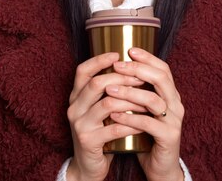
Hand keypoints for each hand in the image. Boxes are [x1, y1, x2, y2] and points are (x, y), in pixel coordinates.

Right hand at [66, 52, 146, 180]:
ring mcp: (79, 124)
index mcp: (76, 96)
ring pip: (108, 104)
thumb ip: (106, 91)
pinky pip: (115, 127)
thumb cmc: (99, 132)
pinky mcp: (88, 141)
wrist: (88, 166)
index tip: (118, 54)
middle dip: (122, 78)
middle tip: (141, 78)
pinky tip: (143, 122)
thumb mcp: (98, 109)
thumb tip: (130, 66)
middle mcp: (74, 107)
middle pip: (97, 83)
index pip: (82, 70)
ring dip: (131, 100)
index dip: (99, 60)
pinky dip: (132, 123)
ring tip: (147, 100)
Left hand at [107, 48, 184, 180]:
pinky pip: (148, 123)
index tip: (129, 50)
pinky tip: (114, 114)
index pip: (163, 68)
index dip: (147, 58)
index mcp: (171, 94)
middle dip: (138, 70)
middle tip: (117, 66)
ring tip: (109, 89)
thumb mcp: (143, 110)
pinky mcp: (169, 137)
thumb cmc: (148, 135)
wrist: (160, 167)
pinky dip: (129, 117)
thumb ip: (137, 92)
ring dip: (130, 92)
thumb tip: (115, 69)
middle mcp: (176, 104)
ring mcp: (174, 120)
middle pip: (161, 78)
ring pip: (153, 99)